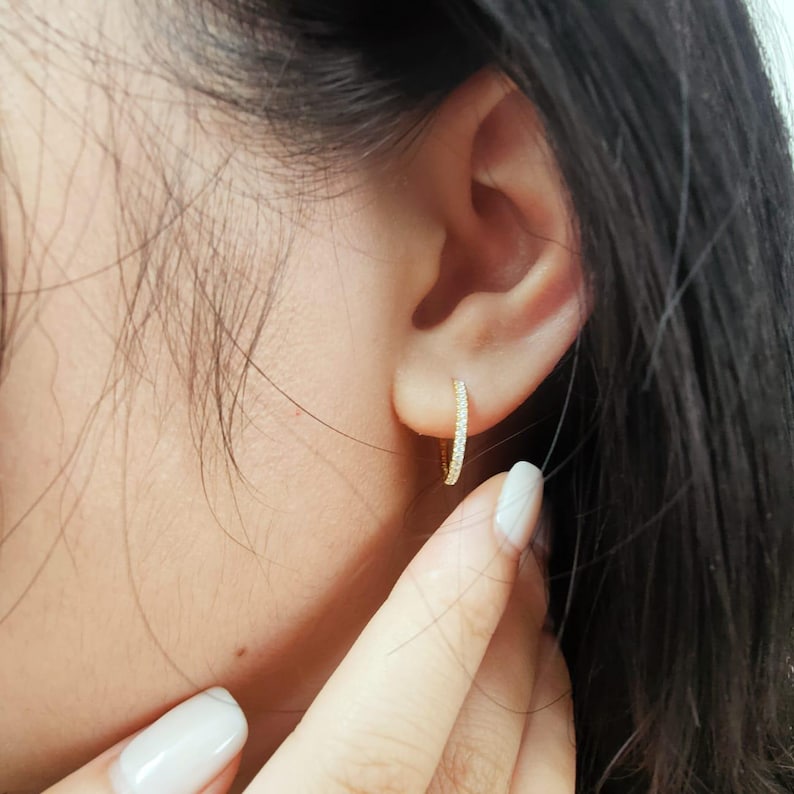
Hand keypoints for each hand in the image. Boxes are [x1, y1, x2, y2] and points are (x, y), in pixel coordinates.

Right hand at [45, 462, 574, 792]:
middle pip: (471, 766)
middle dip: (505, 621)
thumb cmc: (66, 782)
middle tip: (517, 514)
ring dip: (539, 675)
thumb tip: (209, 723)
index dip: (447, 610)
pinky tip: (528, 684)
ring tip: (529, 574)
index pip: (374, 747)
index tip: (500, 498)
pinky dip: (546, 744)